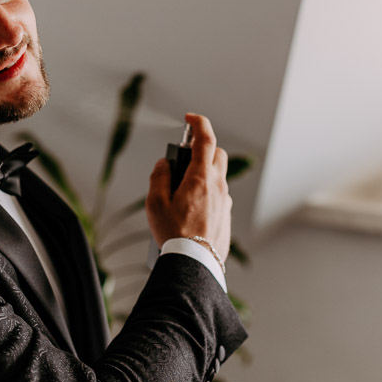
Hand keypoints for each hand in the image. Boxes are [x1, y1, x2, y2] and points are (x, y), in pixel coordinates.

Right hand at [146, 113, 232, 262]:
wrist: (195, 263)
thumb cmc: (175, 234)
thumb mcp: (155, 203)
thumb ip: (159, 177)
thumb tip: (164, 164)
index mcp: (200, 178)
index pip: (206, 139)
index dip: (199, 123)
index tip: (191, 118)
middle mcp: (218, 186)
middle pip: (217, 154)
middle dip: (203, 148)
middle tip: (184, 157)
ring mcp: (225, 201)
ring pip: (219, 176)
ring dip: (204, 173)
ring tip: (183, 190)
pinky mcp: (226, 216)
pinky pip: (219, 195)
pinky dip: (207, 192)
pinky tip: (192, 209)